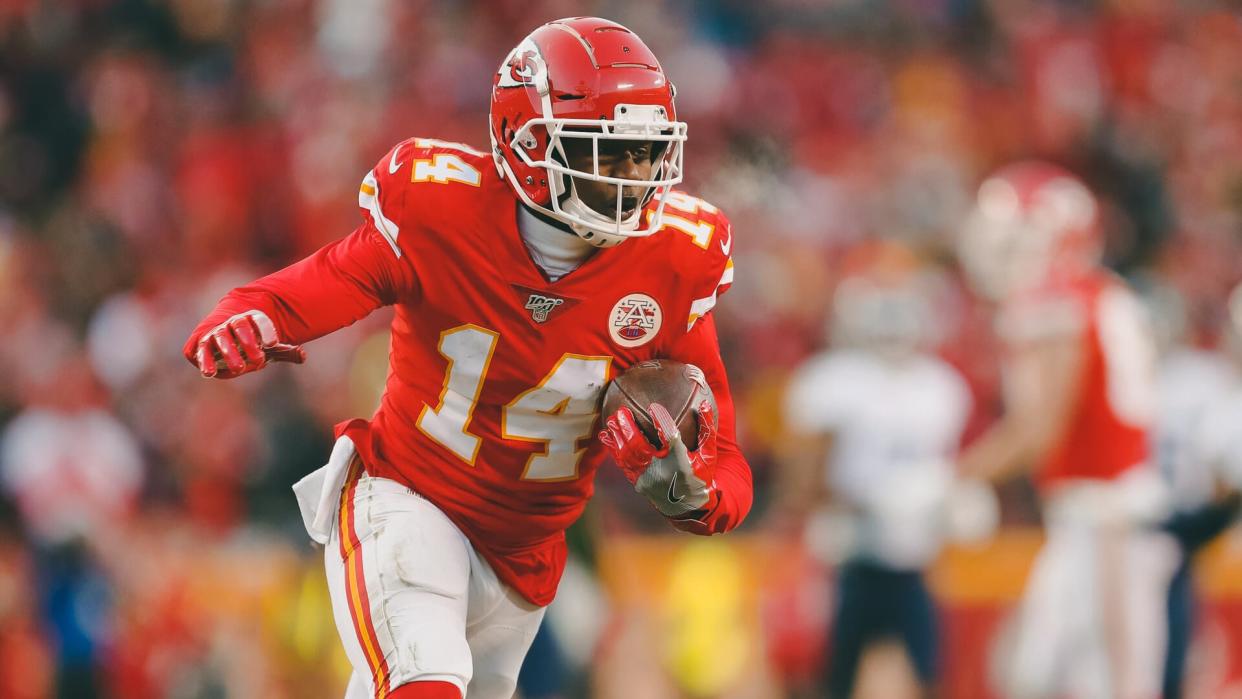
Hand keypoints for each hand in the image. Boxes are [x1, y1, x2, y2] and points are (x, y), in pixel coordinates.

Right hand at [188, 310, 305, 378]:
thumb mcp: (271, 348)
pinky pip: (202, 350)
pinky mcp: (202, 345)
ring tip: (239, 369)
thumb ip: (286, 352)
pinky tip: (209, 373)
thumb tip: (302, 355)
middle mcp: (233, 322)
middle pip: (239, 326)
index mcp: (251, 319)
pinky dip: (205, 360)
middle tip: (259, 361)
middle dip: (248, 342)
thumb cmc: (254, 345)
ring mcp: (217, 332)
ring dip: (229, 352)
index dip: (266, 330)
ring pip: (221, 337)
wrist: (228, 342)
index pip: (259, 319)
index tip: (273, 344)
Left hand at [599, 400, 718, 518]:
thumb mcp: (709, 453)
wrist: (690, 506)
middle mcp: (662, 471)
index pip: (670, 438)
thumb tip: (705, 404)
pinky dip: (613, 449)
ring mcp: (648, 479)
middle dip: (628, 427)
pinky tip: (606, 436)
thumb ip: (706, 429)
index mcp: (681, 461)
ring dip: (617, 436)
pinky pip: (623, 465)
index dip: (661, 422)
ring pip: (627, 455)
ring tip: (611, 419)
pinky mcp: (639, 484)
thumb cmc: (701, 474)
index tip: (652, 407)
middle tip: (621, 411)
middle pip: (639, 446)